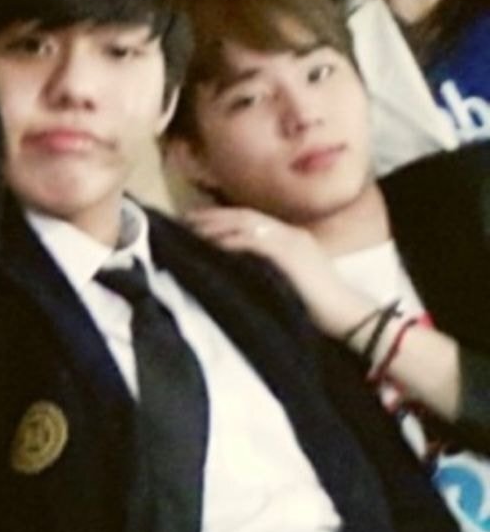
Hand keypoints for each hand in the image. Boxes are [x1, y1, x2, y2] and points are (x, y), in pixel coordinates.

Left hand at [185, 207, 369, 337]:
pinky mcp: (288, 254)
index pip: (252, 220)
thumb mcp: (293, 282)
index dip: (222, 218)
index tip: (196, 222)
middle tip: (183, 219)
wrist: (348, 315)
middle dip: (212, 216)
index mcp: (293, 238)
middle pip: (243, 216)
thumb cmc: (321, 308)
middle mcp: (290, 233)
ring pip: (244, 223)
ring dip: (215, 225)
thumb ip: (271, 270)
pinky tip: (208, 244)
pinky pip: (251, 241)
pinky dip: (228, 240)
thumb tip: (241, 271)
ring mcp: (290, 241)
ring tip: (188, 228)